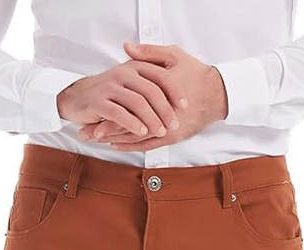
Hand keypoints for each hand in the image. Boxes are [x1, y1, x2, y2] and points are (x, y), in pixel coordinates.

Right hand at [57, 60, 183, 137]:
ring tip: (161, 132)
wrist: (77, 97)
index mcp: (135, 67)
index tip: (185, 106)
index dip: (175, 91)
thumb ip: (151, 81)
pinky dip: (132, 123)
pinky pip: (119, 113)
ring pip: (137, 103)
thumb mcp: (131, 81)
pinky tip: (142, 132)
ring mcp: (110, 87)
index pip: (160, 76)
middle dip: (165, 110)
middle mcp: (123, 73)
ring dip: (151, 119)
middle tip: (174, 125)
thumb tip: (178, 85)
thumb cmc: (110, 92)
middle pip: (151, 91)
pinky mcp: (98, 102)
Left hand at [77, 42, 227, 150]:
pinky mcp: (171, 137)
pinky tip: (116, 145)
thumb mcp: (173, 56)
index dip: (106, 110)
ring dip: (113, 139)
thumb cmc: (196, 73)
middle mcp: (159, 115)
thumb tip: (126, 49)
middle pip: (125, 124)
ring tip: (95, 140)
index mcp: (157, 95)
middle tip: (85, 133)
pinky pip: (146, 145)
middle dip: (103, 129)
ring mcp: (165, 129)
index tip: (90, 111)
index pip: (126, 105)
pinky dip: (130, 146)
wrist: (218, 94)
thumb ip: (148, 54)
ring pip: (134, 137)